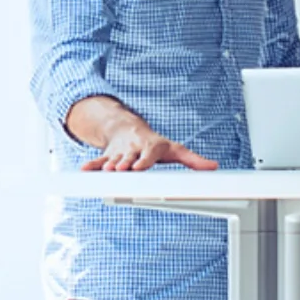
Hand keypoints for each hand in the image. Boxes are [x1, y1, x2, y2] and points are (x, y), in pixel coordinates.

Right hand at [81, 115, 218, 172]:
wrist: (128, 128)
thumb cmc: (155, 143)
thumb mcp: (174, 149)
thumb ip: (192, 160)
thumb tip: (214, 167)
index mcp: (150, 147)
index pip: (147, 155)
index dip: (143, 161)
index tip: (139, 167)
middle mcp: (134, 150)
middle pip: (129, 158)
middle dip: (124, 164)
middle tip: (120, 170)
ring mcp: (120, 153)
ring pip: (113, 161)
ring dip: (108, 166)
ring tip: (106, 172)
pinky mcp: (108, 156)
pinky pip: (98, 161)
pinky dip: (92, 166)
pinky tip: (84, 171)